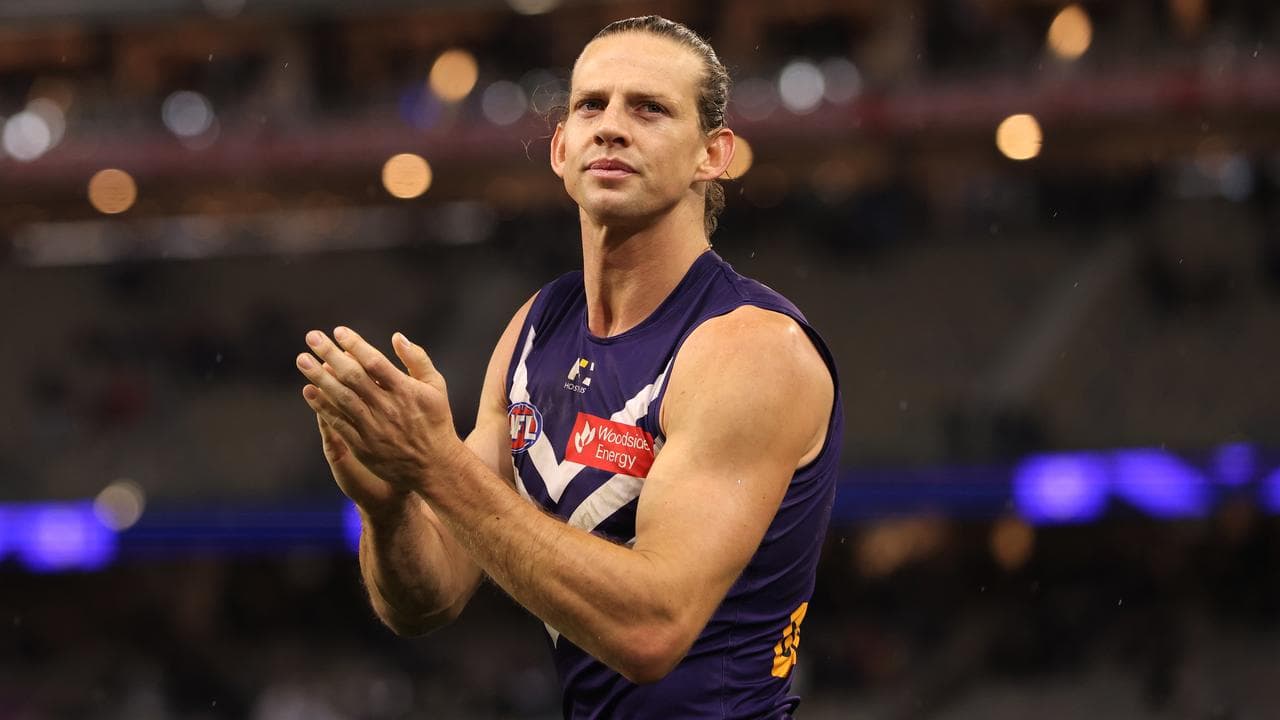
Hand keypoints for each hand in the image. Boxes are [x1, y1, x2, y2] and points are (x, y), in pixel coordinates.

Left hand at [297, 327, 461, 492]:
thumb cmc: (435, 421)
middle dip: (330, 354)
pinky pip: (338, 422)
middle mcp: (387, 407)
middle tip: (312, 337)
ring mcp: (373, 427)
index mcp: (405, 390)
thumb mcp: (436, 386)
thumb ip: (417, 359)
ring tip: (302, 360)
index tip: (339, 331)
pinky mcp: (362, 445)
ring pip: (341, 398)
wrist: (433, 466)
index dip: (355, 345)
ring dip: (319, 377)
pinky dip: (322, 406)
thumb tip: (397, 336)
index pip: (375, 362)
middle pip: (353, 376)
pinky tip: (309, 391)